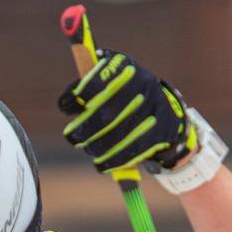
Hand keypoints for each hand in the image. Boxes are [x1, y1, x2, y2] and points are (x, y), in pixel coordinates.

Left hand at [58, 50, 193, 174]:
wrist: (165, 111)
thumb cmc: (125, 95)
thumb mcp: (110, 78)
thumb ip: (88, 83)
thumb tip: (68, 102)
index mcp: (126, 67)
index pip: (96, 81)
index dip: (76, 96)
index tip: (66, 108)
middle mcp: (142, 84)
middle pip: (105, 114)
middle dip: (83, 129)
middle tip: (72, 137)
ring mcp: (153, 109)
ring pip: (117, 135)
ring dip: (95, 146)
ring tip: (87, 148)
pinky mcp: (161, 131)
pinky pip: (131, 150)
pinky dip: (112, 160)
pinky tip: (100, 164)